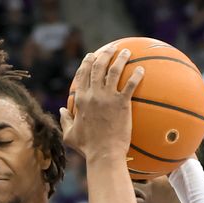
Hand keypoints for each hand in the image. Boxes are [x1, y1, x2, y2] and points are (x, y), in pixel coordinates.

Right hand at [59, 44, 143, 159]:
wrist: (104, 154)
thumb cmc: (87, 147)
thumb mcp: (70, 135)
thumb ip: (65, 120)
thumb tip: (61, 110)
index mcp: (80, 100)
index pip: (82, 75)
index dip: (86, 62)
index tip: (91, 55)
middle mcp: (93, 95)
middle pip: (98, 67)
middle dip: (104, 54)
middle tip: (111, 48)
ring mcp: (108, 98)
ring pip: (114, 70)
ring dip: (120, 58)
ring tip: (126, 51)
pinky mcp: (122, 103)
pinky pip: (130, 84)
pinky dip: (136, 75)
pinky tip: (142, 70)